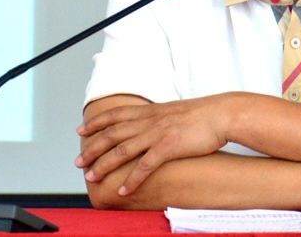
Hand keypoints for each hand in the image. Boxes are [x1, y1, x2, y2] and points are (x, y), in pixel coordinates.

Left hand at [76, 94, 233, 195]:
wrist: (222, 114)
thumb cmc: (203, 114)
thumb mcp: (175, 110)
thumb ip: (159, 117)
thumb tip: (151, 123)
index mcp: (151, 111)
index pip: (116, 115)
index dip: (97, 122)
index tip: (81, 130)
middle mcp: (150, 120)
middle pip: (113, 134)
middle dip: (93, 148)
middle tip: (78, 161)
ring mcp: (158, 133)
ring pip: (123, 150)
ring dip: (104, 164)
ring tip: (91, 177)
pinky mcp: (169, 146)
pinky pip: (145, 166)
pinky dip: (131, 179)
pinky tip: (123, 190)